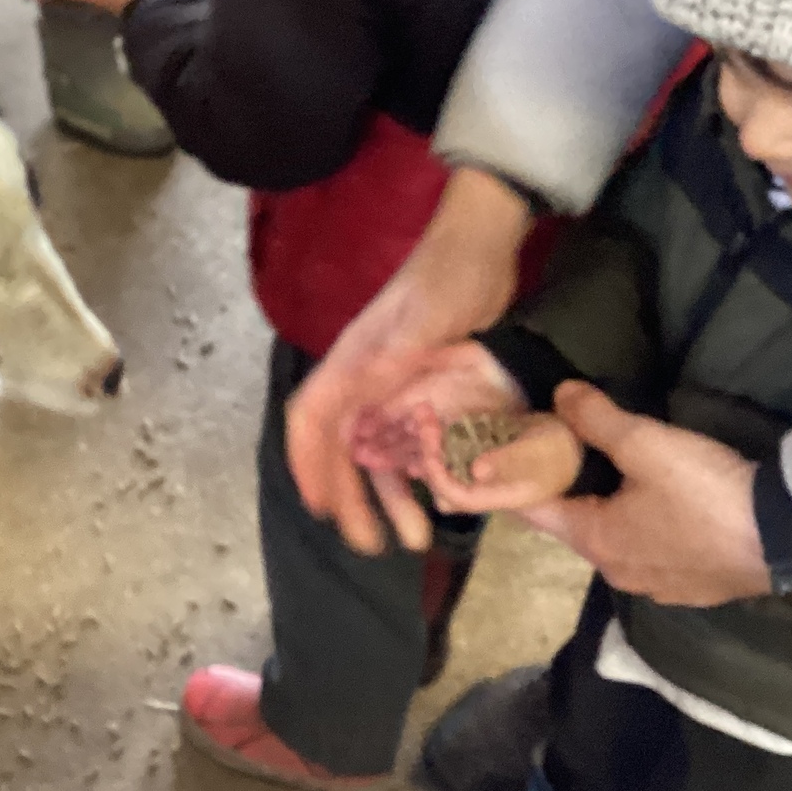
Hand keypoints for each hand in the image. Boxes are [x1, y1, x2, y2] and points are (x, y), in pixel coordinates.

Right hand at [286, 168, 532, 555]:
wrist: (482, 245)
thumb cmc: (447, 277)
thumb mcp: (419, 321)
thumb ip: (388, 361)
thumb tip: (354, 405)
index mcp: (351, 364)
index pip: (313, 421)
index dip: (309, 465)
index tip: (320, 507)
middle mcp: (364, 381)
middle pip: (344, 450)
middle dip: (352, 499)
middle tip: (373, 545)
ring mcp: (392, 388)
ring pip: (380, 453)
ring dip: (390, 497)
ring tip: (413, 538)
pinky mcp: (423, 393)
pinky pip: (412, 444)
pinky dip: (419, 474)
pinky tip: (437, 501)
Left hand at [523, 381, 769, 605]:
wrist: (787, 536)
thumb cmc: (704, 491)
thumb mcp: (645, 443)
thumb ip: (596, 418)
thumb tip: (560, 395)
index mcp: (595, 542)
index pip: (535, 512)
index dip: (516, 484)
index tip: (502, 460)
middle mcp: (619, 573)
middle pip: (578, 527)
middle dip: (569, 493)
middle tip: (564, 454)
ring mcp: (660, 588)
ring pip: (620, 543)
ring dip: (612, 513)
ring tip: (614, 477)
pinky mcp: (697, 590)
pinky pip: (657, 556)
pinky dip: (648, 531)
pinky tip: (664, 510)